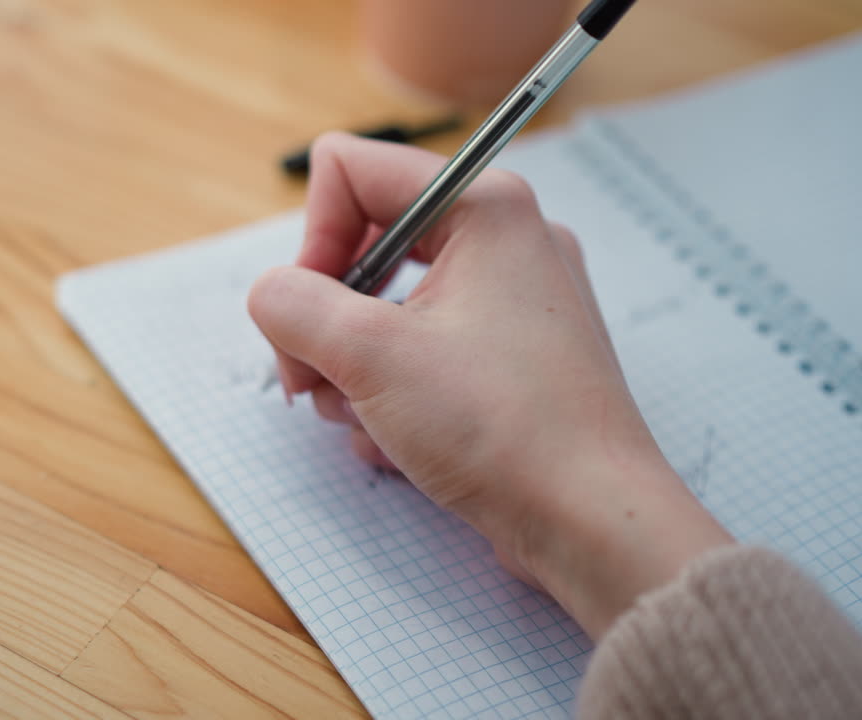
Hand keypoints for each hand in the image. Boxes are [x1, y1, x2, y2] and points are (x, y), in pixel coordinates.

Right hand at [247, 133, 732, 638]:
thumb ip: (293, 304)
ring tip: (364, 423)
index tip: (306, 315)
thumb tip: (271, 293)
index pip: (351, 172)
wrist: (591, 522)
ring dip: (352, 368)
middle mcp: (503, 242)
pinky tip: (397, 445)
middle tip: (311, 381)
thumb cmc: (500, 427)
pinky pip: (422, 351)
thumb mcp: (369, 355)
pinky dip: (393, 395)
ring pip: (386, 307)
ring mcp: (511, 304)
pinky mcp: (510, 359)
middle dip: (325, 319)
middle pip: (364, 243)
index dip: (312, 240)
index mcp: (483, 207)